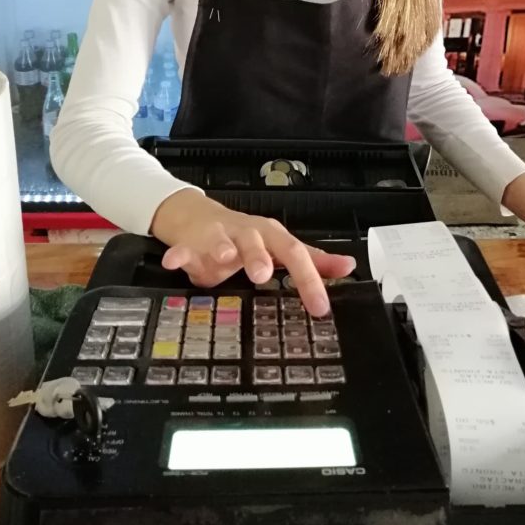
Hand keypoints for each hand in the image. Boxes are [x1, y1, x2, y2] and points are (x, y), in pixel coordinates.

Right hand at [150, 188, 355, 315]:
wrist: (197, 216)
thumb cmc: (243, 237)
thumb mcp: (279, 247)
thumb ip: (312, 260)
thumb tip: (348, 266)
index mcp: (271, 236)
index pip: (295, 254)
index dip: (309, 280)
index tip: (319, 307)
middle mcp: (246, 233)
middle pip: (257, 242)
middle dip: (259, 257)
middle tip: (263, 274)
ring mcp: (217, 236)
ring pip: (221, 241)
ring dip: (223, 249)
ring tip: (225, 261)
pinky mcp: (191, 242)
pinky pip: (184, 249)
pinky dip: (180, 255)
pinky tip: (176, 262)